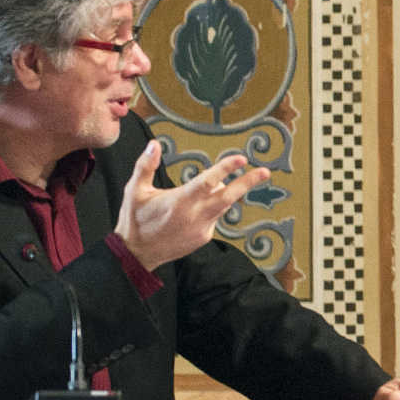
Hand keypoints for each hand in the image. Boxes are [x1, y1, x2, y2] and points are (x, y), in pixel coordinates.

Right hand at [113, 141, 273, 269]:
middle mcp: (195, 215)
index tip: (241, 159)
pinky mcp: (204, 237)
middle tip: (265, 172)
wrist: (136, 254)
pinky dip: (211, 208)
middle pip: (229, 196)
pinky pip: (214, 217)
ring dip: (226, 193)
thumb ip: (146, 166)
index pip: (208, 181)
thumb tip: (154, 144)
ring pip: (223, 205)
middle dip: (248, 183)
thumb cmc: (135, 220)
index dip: (226, 169)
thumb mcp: (135, 190)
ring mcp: (202, 228)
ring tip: (215, 184)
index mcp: (180, 201)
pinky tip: (194, 209)